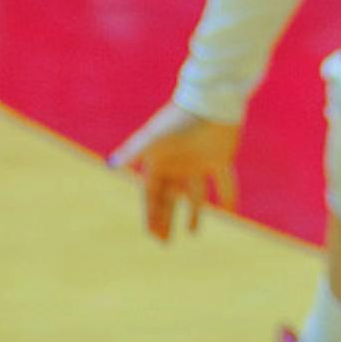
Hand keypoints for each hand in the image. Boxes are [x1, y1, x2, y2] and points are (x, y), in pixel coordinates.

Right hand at [107, 102, 240, 241]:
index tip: (153, 235)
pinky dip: (228, 197)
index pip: (151, 195)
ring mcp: (199, 162)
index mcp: (159, 161)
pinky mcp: (220, 158)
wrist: (211, 99)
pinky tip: (231, 212)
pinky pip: (225, 183)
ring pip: (195, 194)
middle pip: (169, 198)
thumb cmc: (180, 118)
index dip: (151, 215)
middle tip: (165, 242)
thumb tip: (110, 165)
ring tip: (192, 233)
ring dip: (193, 212)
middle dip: (166, 219)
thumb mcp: (154, 136)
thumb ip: (133, 151)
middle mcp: (178, 164)